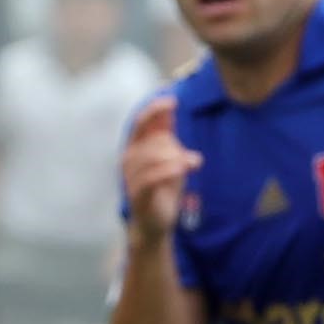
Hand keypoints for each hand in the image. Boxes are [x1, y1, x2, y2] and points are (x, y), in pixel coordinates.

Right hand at [122, 94, 194, 242]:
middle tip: (191, 160)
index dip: (154, 110)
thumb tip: (169, 104)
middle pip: (154, 141)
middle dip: (175, 147)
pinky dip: (169, 170)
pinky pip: (152, 177)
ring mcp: (130, 177)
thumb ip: (166, 132)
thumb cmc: (163, 187)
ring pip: (154, 157)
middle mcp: (129, 160)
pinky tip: (185, 168)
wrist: (155, 222)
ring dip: (177, 158)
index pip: (140, 123)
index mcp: (135, 148)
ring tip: (194, 164)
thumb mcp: (168, 155)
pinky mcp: (137, 194)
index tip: (173, 101)